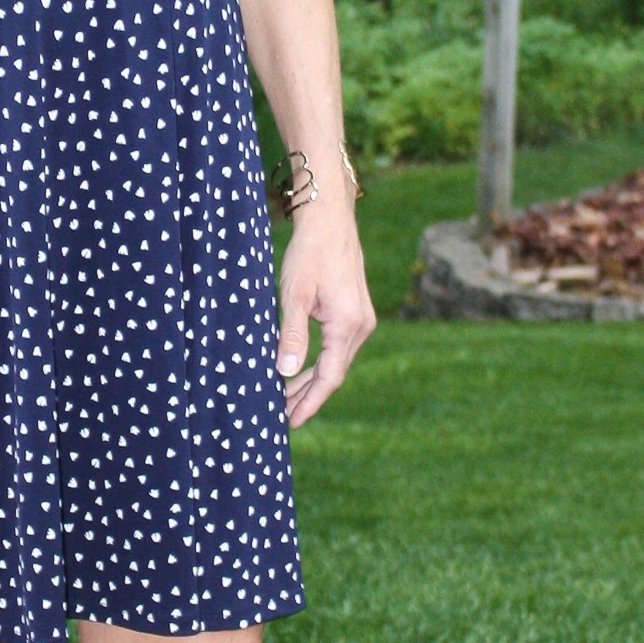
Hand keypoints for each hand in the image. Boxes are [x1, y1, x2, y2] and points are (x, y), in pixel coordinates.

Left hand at [276, 197, 374, 426]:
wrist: (330, 219)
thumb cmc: (309, 252)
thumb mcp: (294, 294)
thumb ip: (291, 335)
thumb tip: (286, 372)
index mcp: (348, 324)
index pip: (329, 377)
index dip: (309, 402)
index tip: (291, 422)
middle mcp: (361, 326)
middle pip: (334, 374)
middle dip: (308, 396)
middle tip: (282, 416)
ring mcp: (362, 320)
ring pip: (336, 362)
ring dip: (312, 380)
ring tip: (286, 399)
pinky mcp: (356, 312)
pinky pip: (338, 348)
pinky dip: (319, 363)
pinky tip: (300, 371)